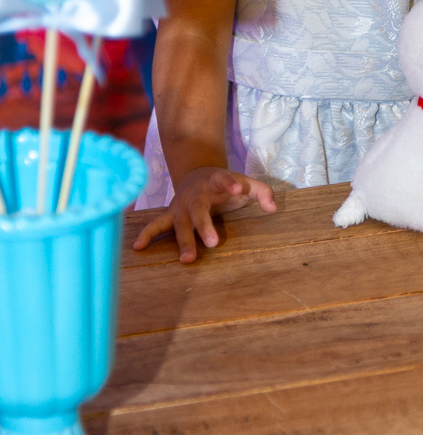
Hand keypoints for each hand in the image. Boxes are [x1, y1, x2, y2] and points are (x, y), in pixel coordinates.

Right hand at [133, 167, 275, 263]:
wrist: (198, 173)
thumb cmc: (227, 184)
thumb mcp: (246, 183)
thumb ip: (262, 192)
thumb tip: (273, 209)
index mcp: (215, 180)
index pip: (223, 178)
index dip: (229, 182)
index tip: (238, 187)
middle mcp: (195, 193)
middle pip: (198, 208)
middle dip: (203, 225)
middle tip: (213, 243)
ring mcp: (181, 204)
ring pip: (179, 222)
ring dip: (183, 240)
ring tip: (187, 260)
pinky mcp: (171, 214)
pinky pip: (158, 225)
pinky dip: (147, 234)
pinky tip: (138, 247)